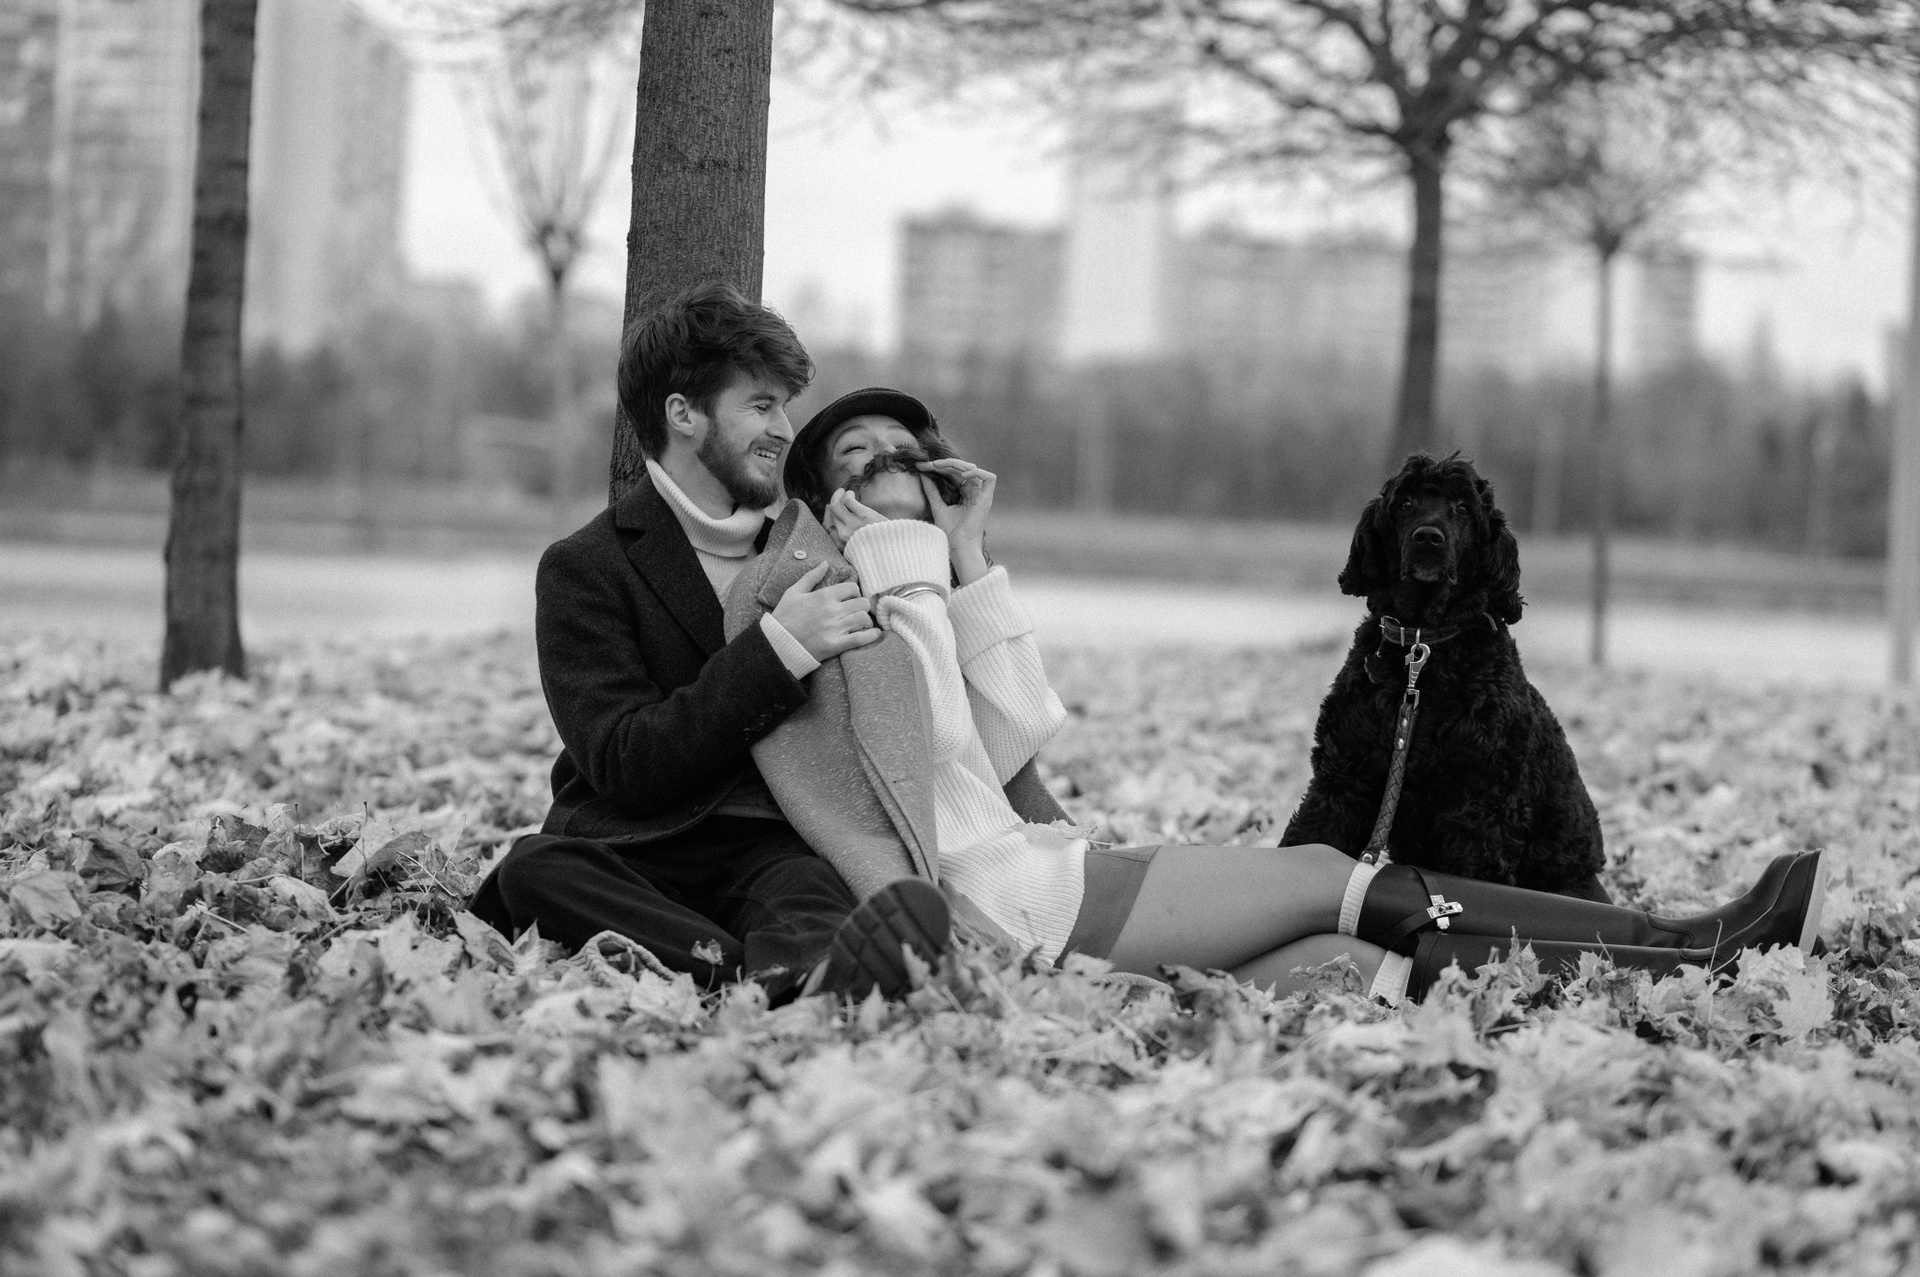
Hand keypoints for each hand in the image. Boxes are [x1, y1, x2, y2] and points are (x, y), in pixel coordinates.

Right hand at [769, 562, 879, 661]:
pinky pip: (860, 639)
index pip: (852, 588)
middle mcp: (831, 610)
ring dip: (866, 621)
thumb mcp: (793, 592)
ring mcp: (834, 628)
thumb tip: (825, 563)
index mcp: (823, 596)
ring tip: (862, 623)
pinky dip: (871, 636)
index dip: (855, 592)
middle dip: (862, 606)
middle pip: (862, 603)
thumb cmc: (784, 617)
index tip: (851, 598)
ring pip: (863, 619)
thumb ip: (811, 577)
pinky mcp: (835, 645)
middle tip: (858, 611)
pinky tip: (875, 634)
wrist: (775, 644)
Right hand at [822, 487, 888, 549]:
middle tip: (838, 495)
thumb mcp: (860, 548)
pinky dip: (847, 494)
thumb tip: (841, 522)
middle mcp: (844, 535)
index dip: (827, 514)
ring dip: (838, 495)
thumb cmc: (879, 549)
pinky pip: (847, 500)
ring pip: (835, 505)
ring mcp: (852, 525)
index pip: (827, 527)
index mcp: (842, 545)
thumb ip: (850, 539)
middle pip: (831, 514)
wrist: (896, 552)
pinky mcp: (863, 515)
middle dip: (833, 502)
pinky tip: (852, 494)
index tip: (830, 507)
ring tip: (843, 492)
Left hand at [919, 459, 994, 585]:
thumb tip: (922, 475)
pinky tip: (961, 475)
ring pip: (973, 469)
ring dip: (956, 464)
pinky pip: (989, 478)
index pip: (952, 474)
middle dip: (944, 463)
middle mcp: (974, 493)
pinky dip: (977, 473)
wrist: (959, 548)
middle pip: (962, 468)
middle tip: (927, 464)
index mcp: (964, 494)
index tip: (920, 466)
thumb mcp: (937, 507)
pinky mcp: (987, 499)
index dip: (938, 467)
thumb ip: (932, 491)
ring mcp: (981, 495)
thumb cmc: (950, 533)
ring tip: (939, 466)